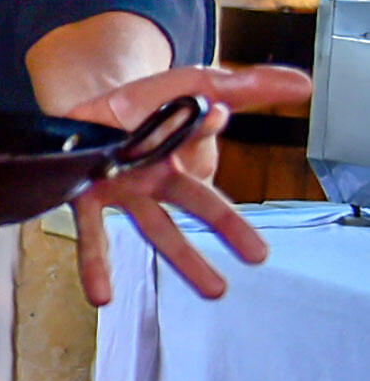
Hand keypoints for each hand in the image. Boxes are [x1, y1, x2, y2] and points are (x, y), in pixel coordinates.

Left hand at [59, 64, 313, 305]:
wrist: (83, 111)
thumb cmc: (142, 103)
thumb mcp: (190, 85)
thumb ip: (240, 87)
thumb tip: (297, 84)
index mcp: (180, 155)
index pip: (203, 140)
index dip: (205, 127)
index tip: (216, 115)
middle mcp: (154, 181)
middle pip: (195, 201)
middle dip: (226, 225)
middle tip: (258, 252)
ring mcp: (120, 192)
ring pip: (153, 228)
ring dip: (177, 259)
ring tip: (209, 289)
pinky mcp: (83, 197)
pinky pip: (91, 234)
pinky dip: (96, 266)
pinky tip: (102, 296)